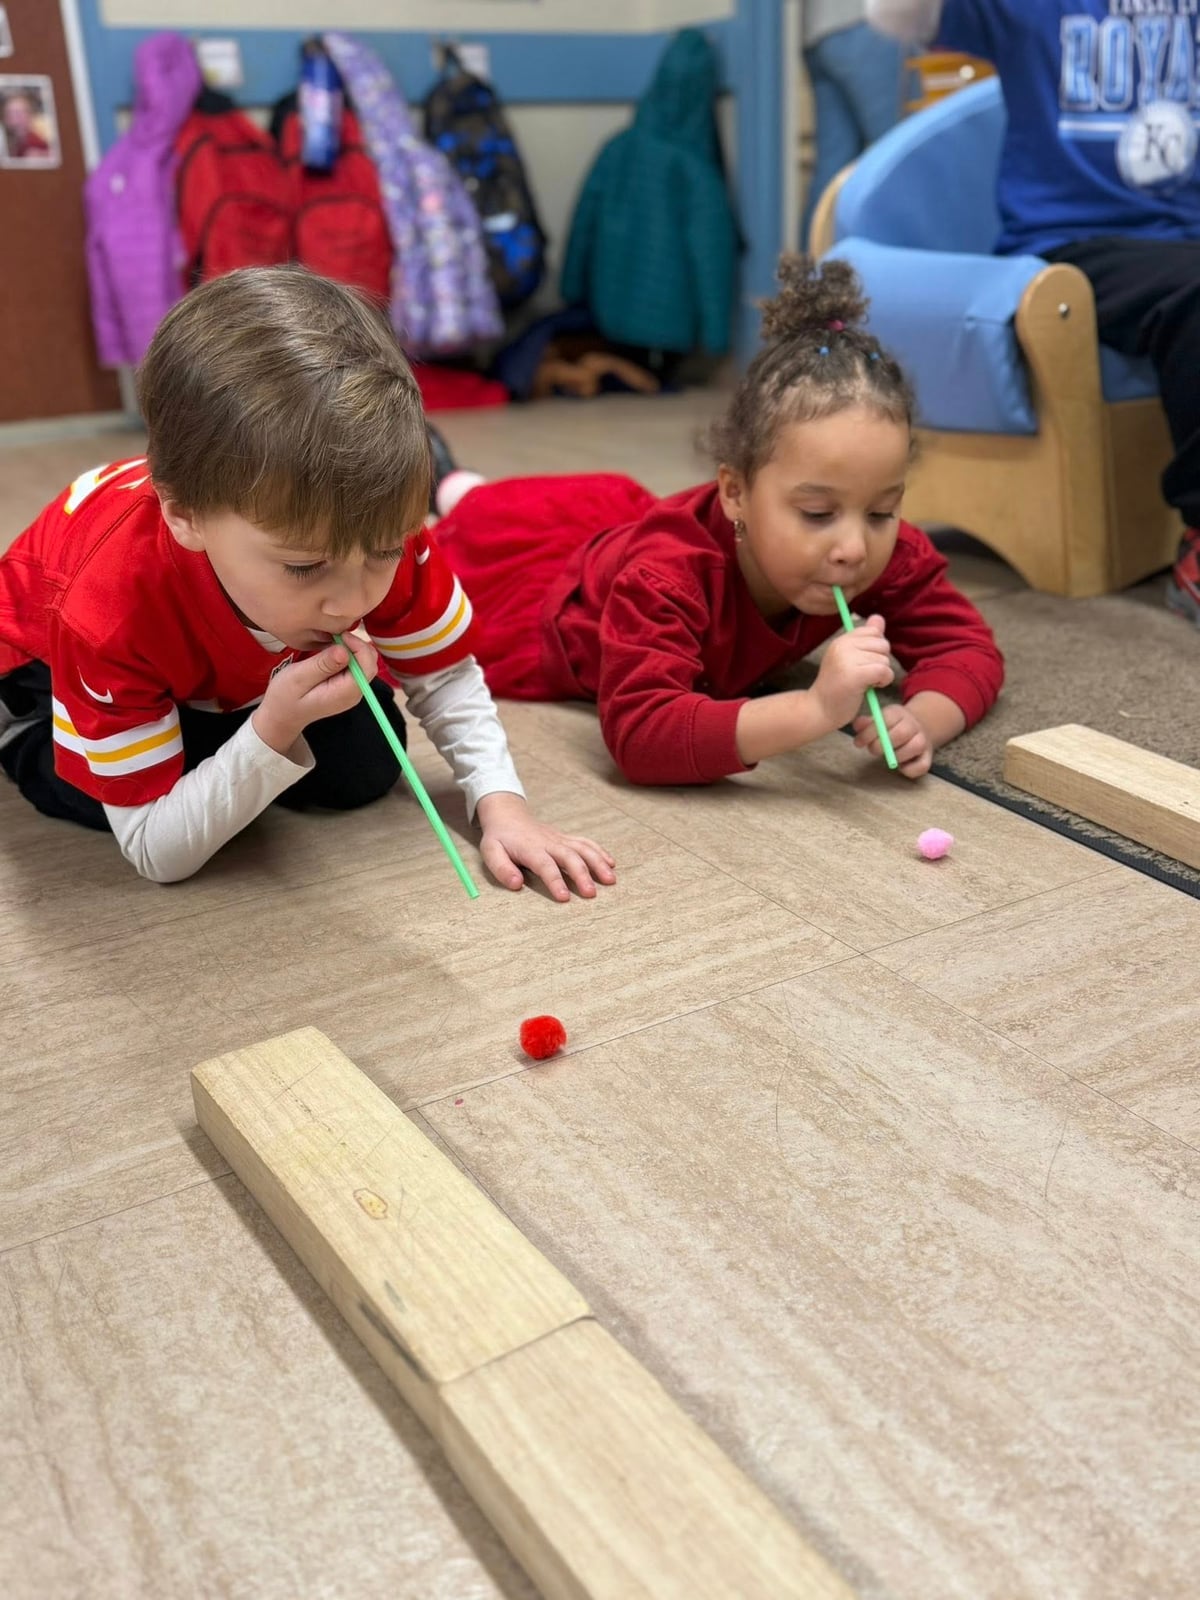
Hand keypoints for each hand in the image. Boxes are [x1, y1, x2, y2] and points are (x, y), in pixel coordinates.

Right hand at [252, 634, 378, 754]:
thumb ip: (322, 665)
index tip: (339, 635)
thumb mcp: (298, 678)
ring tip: (329, 643)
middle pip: (369, 663)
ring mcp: (352, 691)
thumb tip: (344, 651)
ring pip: (364, 662)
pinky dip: (346, 655)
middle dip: (356, 645)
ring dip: (350, 648)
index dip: (358, 645)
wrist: (281, 716)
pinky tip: (329, 652)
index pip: (367, 665)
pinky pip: (355, 666)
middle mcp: (354, 693)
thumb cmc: (284, 698)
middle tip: (334, 637)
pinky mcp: (346, 687)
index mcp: (345, 693)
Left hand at [475, 792, 615, 902]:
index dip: (556, 881)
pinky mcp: (566, 839)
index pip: (545, 866)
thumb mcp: (490, 852)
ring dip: (598, 863)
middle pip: (569, 857)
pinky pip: (586, 843)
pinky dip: (600, 852)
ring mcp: (560, 839)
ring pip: (583, 849)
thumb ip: (502, 868)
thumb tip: (516, 884)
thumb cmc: (499, 838)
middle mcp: (549, 843)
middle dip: (582, 875)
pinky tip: (611, 863)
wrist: (508, 815)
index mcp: (530, 849)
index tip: (565, 897)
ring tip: (610, 880)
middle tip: (591, 893)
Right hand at [812, 614, 894, 731]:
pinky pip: (883, 671)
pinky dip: (883, 681)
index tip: (864, 663)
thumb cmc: (836, 687)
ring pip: (884, 659)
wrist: (819, 710)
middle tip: (865, 675)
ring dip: (881, 674)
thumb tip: (878, 617)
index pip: (873, 631)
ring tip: (865, 683)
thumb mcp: (850, 658)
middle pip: (882, 644)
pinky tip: (871, 687)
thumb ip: (865, 638)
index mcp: (841, 640)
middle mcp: (842, 646)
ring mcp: (847, 660)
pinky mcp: (854, 675)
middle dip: (881, 661)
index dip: (875, 649)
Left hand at [853, 701, 931, 778]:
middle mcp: (914, 725)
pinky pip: (922, 766)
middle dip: (882, 745)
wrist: (918, 728)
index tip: (859, 742)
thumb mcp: (878, 720)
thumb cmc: (891, 727)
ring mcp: (923, 741)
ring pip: (914, 747)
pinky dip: (909, 769)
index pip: (886, 719)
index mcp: (899, 713)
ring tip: (888, 756)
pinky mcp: (928, 757)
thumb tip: (857, 725)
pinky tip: (900, 766)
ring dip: (896, 756)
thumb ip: (866, 723)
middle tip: (872, 750)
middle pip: (901, 733)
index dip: (870, 732)